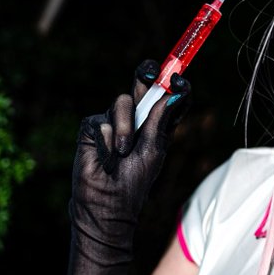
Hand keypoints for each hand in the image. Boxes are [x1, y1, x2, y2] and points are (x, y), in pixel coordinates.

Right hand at [71, 59, 191, 238]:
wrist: (108, 202)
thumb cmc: (135, 180)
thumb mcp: (154, 148)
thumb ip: (160, 119)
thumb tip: (174, 93)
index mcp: (156, 124)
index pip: (167, 97)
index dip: (174, 85)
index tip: (180, 79)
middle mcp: (136, 118)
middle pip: (142, 86)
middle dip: (147, 74)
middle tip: (153, 72)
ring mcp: (113, 121)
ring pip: (122, 101)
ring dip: (126, 127)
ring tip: (122, 152)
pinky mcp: (93, 128)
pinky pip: (103, 121)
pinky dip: (108, 140)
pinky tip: (106, 158)